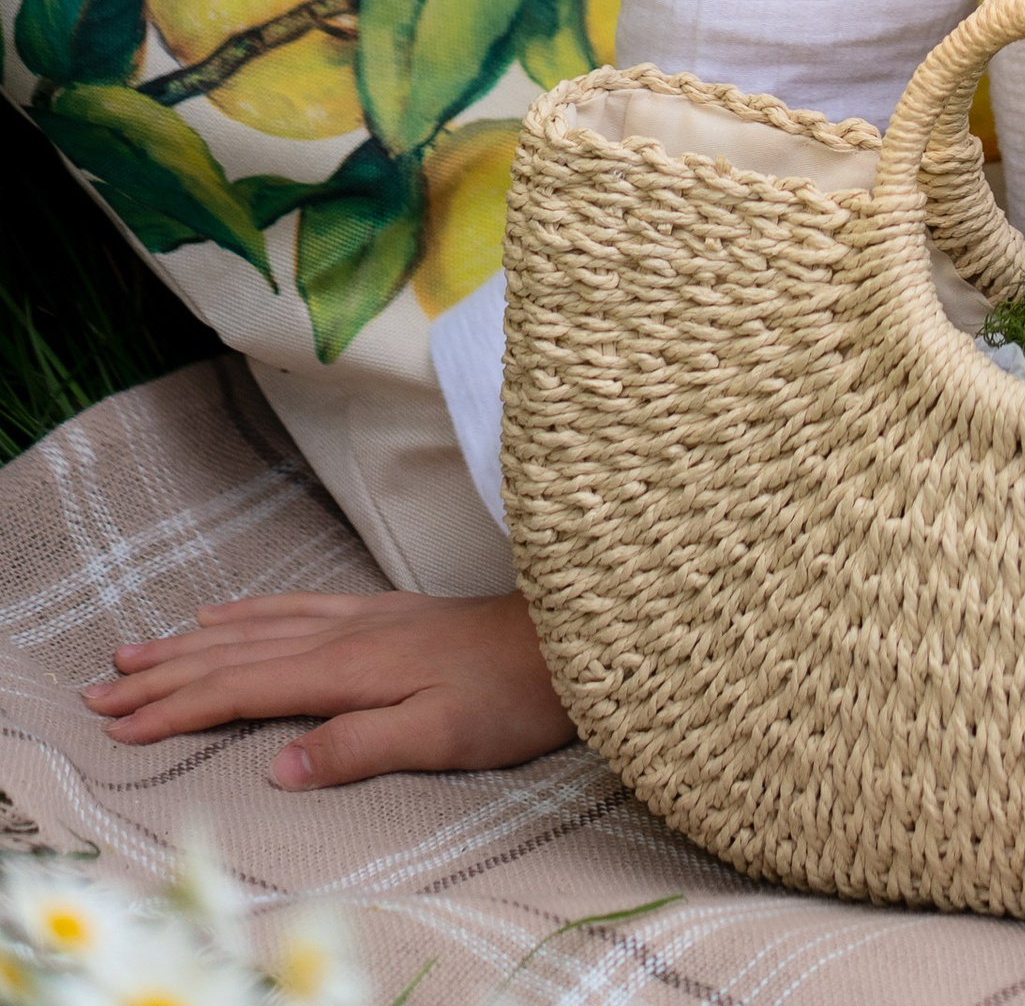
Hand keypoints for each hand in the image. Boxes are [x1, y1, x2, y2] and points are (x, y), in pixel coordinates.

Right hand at [84, 586, 569, 787]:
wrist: (574, 637)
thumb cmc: (513, 698)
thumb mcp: (441, 737)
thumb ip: (357, 748)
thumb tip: (276, 765)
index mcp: (351, 668)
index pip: (243, 688)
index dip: (179, 706)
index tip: (121, 723)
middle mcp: (349, 634)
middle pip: (237, 652)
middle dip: (166, 673)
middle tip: (102, 688)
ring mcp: (367, 618)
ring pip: (259, 626)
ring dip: (194, 640)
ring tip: (142, 648)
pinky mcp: (387, 614)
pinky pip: (295, 607)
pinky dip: (249, 612)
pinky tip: (228, 612)